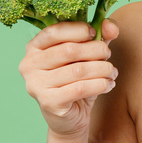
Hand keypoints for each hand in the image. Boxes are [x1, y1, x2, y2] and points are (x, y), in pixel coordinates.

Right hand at [18, 19, 120, 139]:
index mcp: (34, 48)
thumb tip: (111, 25)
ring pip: (78, 70)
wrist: (70, 118)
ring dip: (103, 69)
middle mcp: (29, 65)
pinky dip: (100, 85)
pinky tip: (108, 84)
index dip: (78, 30)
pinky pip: (80, 88)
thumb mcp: (87, 56)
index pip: (54, 31)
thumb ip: (99, 37)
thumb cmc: (76, 81)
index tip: (95, 34)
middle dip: (96, 50)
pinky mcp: (48, 102)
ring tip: (112, 72)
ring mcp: (36, 84)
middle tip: (108, 56)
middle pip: (69, 50)